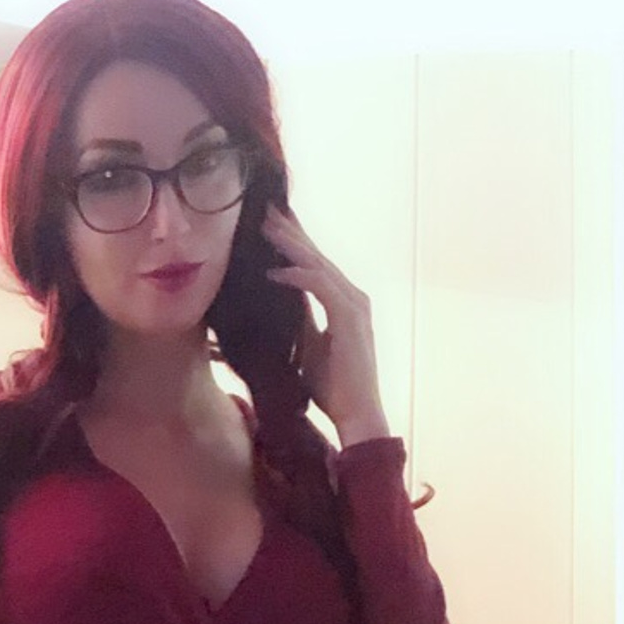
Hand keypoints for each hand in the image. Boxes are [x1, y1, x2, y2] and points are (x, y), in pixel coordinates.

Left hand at [261, 204, 387, 436]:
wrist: (357, 414)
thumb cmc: (334, 388)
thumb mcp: (308, 347)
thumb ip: (299, 320)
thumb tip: (280, 299)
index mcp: (344, 303)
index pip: (316, 265)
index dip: (294, 244)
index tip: (270, 226)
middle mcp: (353, 298)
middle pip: (317, 256)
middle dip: (291, 232)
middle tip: (266, 209)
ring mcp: (354, 306)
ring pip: (318, 265)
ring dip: (291, 244)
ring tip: (266, 226)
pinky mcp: (349, 318)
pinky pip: (320, 287)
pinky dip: (297, 276)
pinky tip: (274, 271)